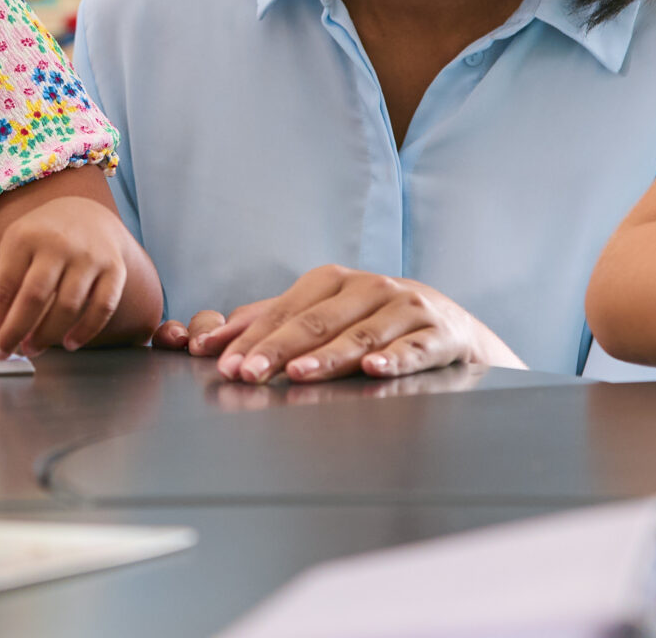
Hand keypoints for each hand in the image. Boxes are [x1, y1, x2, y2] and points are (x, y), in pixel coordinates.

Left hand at [0, 195, 135, 359]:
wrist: (86, 212)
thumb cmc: (43, 239)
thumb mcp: (14, 253)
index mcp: (25, 238)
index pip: (4, 287)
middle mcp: (58, 244)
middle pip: (34, 297)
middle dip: (16, 332)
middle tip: (6, 353)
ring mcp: (88, 256)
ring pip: (68, 306)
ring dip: (48, 335)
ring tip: (33, 348)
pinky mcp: (114, 268)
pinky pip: (103, 307)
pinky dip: (86, 331)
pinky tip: (70, 343)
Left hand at [152, 265, 522, 382]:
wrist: (449, 325)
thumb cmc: (369, 321)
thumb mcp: (322, 314)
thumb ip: (267, 324)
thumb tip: (206, 339)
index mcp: (333, 280)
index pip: (284, 312)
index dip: (251, 339)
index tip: (224, 366)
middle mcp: (369, 287)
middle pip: (316, 322)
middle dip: (278, 350)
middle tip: (248, 375)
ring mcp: (405, 308)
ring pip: (361, 336)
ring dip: (329, 357)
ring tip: (299, 374)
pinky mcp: (439, 334)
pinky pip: (414, 349)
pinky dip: (394, 360)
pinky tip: (374, 371)